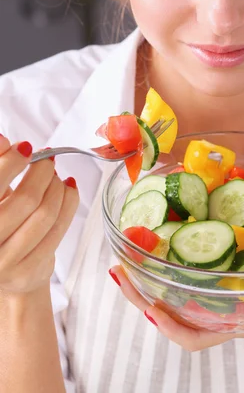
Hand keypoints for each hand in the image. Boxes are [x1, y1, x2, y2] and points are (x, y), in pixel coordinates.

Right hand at [0, 135, 78, 295]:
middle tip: (47, 161)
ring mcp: (4, 262)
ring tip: (56, 178)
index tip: (26, 148)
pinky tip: (68, 190)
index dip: (12, 162)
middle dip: (43, 173)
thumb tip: (2, 140)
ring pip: (46, 214)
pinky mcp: (27, 271)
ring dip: (57, 188)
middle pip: (26, 199)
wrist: (3, 270)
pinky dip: (69, 204)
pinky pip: (58, 230)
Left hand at [110, 264, 243, 361]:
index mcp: (237, 321)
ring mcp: (217, 300)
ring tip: (123, 259)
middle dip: (144, 297)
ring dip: (147, 282)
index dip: (174, 326)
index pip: (200, 336)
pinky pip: (187, 281)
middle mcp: (220, 312)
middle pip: (173, 314)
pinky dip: (167, 268)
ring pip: (174, 297)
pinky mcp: (221, 285)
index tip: (153, 312)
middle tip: (120, 272)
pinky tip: (155, 246)